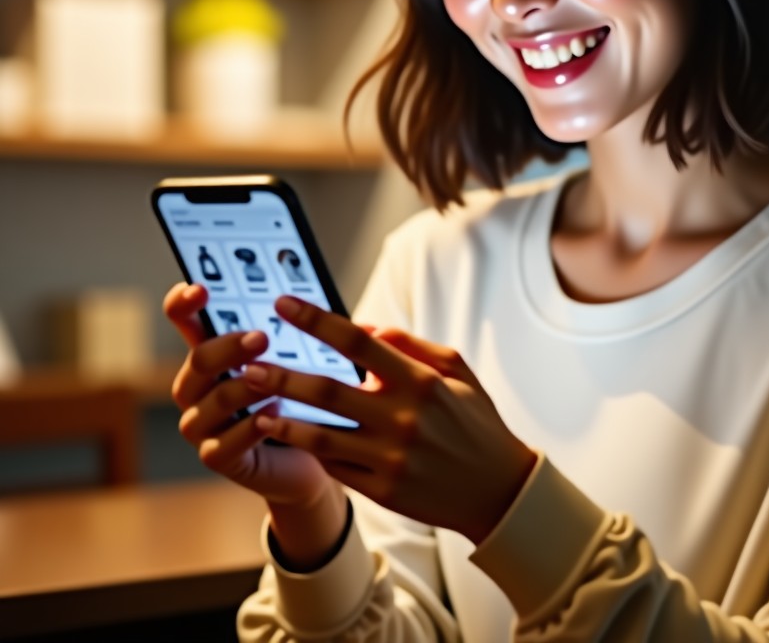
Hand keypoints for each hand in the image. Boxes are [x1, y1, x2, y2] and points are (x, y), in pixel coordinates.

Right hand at [163, 282, 332, 508]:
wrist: (310, 454)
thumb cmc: (303, 395)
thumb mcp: (303, 359)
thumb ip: (306, 335)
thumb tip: (340, 314)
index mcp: (214, 352)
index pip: (184, 320)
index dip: (183, 304)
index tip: (200, 288)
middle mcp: (197, 386)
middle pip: (199, 359)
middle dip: (230, 347)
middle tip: (263, 338)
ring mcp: (201, 423)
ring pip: (215, 400)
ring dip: (247, 388)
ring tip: (278, 383)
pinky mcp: (215, 456)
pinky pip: (224, 444)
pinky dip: (249, 429)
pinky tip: (273, 416)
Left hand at [243, 296, 537, 544]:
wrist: (497, 489)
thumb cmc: (475, 420)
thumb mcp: (456, 369)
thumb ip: (411, 344)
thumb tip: (366, 327)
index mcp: (420, 380)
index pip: (358, 341)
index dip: (316, 320)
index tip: (283, 304)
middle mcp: (401, 417)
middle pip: (328, 390)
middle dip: (282, 375)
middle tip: (246, 363)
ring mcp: (389, 457)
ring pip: (320, 435)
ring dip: (281, 419)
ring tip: (251, 405)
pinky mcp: (382, 490)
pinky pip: (334, 467)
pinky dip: (307, 451)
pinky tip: (282, 438)